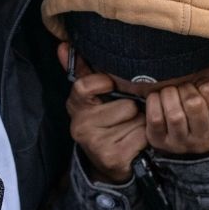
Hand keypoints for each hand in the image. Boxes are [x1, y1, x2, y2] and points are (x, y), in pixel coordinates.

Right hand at [60, 43, 147, 183]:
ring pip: (136, 120)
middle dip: (132, 109)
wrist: (110, 164)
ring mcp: (96, 144)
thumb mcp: (92, 98)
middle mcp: (81, 127)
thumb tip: (63, 45)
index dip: (103, 83)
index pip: (86, 85)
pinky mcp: (113, 158)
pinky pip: (142, 136)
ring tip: (130, 129)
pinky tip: (135, 143)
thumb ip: (83, 70)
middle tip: (125, 117)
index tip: (110, 86)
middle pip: (124, 105)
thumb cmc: (105, 123)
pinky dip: (144, 138)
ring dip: (140, 124)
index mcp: (75, 107)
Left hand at [145, 81, 208, 155]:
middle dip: (185, 88)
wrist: (195, 154)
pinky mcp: (160, 142)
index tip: (201, 86)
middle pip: (192, 103)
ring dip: (169, 95)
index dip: (203, 82)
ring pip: (174, 113)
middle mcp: (204, 137)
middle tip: (183, 88)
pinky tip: (158, 98)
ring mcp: (181, 143)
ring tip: (171, 93)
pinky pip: (155, 119)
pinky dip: (154, 102)